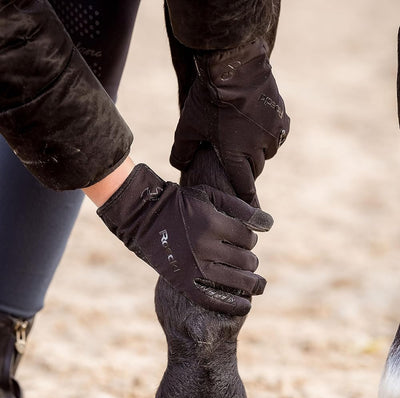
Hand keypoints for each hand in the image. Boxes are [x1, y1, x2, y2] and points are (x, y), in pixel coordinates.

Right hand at [97, 163, 272, 315]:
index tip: (246, 239)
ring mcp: (193, 266)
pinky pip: (211, 299)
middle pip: (245, 260)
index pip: (248, 238)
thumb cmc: (182, 204)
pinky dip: (231, 305)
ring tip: (258, 286)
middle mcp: (204, 246)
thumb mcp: (211, 196)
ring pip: (234, 281)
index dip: (252, 239)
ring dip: (251, 284)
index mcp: (212, 223)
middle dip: (251, 261)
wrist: (144, 217)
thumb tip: (269, 224)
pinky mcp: (182, 282)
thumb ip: (242, 208)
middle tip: (248, 261)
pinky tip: (245, 306)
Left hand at [170, 38, 289, 205]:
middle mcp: (258, 147)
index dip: (245, 199)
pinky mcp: (281, 115)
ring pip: (268, 153)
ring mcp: (272, 131)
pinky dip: (270, 135)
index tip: (249, 209)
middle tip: (236, 165)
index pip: (244, 186)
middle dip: (246, 170)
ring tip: (247, 144)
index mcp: (236, 154)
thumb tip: (179, 166)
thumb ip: (181, 151)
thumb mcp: (187, 126)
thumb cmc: (208, 98)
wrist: (234, 63)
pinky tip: (261, 128)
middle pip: (255, 169)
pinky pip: (279, 134)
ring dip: (259, 152)